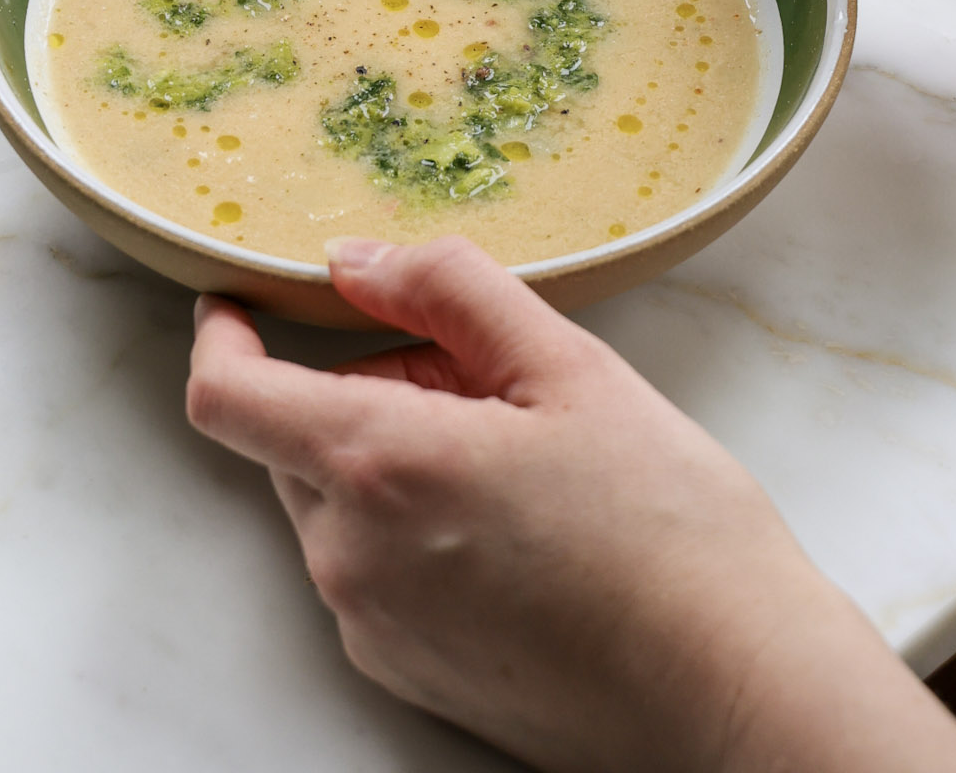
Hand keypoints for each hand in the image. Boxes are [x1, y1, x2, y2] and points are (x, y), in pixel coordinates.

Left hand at [188, 237, 955, 772]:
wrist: (735, 696)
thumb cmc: (668, 531)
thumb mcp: (568, 366)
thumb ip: (448, 287)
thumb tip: (357, 259)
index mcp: (376, 467)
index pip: (226, 395)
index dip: (220, 335)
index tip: (240, 301)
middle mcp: (349, 558)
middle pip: (296, 439)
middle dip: (363, 386)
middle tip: (482, 379)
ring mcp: (373, 627)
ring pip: (338, 502)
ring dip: (393, 456)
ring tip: (522, 459)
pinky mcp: (406, 675)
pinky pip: (372, 567)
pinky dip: (413, 525)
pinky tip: (520, 529)